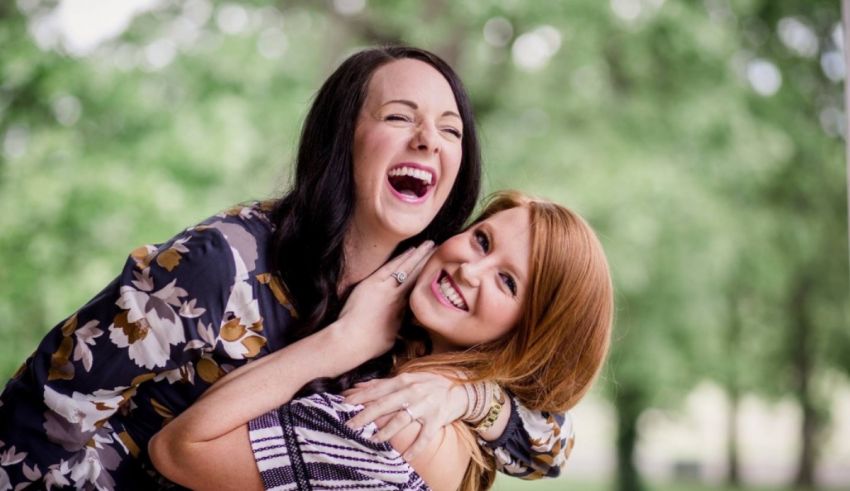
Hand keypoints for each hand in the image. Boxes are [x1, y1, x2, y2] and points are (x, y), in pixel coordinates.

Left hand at [335, 241, 434, 362]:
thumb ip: (402, 324)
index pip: (423, 287)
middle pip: (418, 274)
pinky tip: (411, 250)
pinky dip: (402, 258)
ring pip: (406, 267)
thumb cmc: (370, 344)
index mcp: (405, 309)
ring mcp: (385, 288)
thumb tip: (411, 318)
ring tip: (430, 244)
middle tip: (442, 249)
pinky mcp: (372, 283)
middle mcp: (398, 297)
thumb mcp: (393, 336)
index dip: (433, 275)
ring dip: (419, 255)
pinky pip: (390, 267)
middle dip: (430, 261)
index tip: (443, 265)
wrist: (350, 339)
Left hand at [343, 371, 468, 459]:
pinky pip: (425, 436)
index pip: (378, 390)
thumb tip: (360, 386)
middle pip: (385, 405)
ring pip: (402, 420)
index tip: (344, 404)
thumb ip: (385, 383)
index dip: (360, 397)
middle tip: (350, 425)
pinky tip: (405, 456)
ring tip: (372, 440)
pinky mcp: (437, 420)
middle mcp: (414, 392)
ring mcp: (426, 406)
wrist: (462, 389)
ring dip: (386, 432)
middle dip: (366, 415)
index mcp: (405, 381)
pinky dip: (415, 447)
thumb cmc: (431, 384)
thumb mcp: (409, 378)